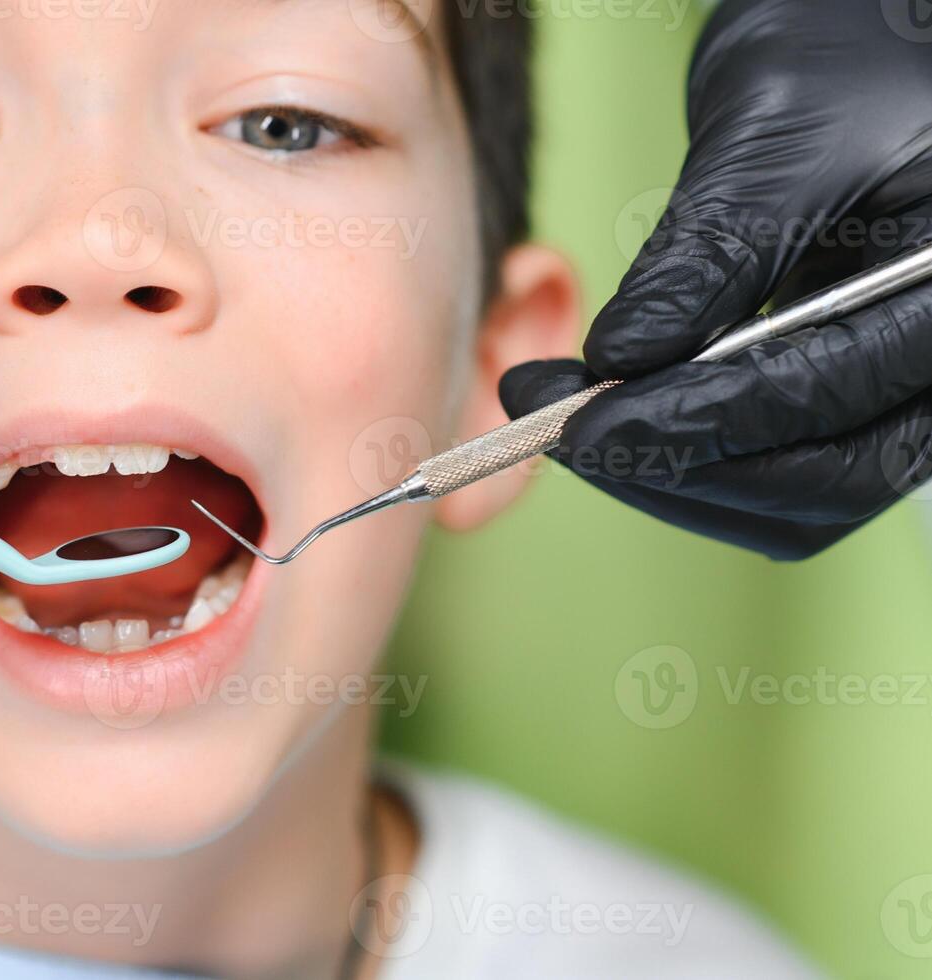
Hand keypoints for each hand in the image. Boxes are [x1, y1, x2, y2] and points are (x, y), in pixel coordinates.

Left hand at [500, 0, 931, 559]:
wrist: (871, 38)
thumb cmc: (846, 51)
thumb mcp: (775, 134)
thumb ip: (705, 258)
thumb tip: (617, 365)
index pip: (822, 396)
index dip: (689, 423)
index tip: (577, 424)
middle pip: (825, 478)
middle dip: (678, 463)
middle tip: (557, 430)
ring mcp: (916, 384)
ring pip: (806, 492)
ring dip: (680, 474)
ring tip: (574, 421)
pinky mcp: (867, 392)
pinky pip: (792, 465)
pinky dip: (701, 458)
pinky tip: (623, 417)